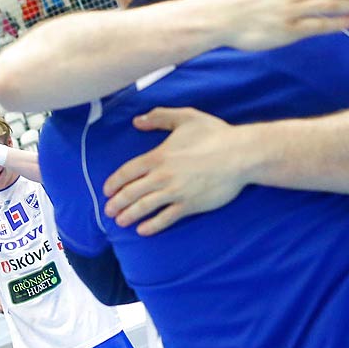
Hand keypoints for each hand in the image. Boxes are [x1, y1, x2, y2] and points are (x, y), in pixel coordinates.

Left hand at [103, 107, 248, 234]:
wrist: (241, 155)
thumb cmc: (215, 134)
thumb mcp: (186, 117)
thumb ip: (159, 117)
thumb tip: (137, 121)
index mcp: (159, 156)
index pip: (127, 171)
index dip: (114, 182)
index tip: (107, 190)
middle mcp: (163, 176)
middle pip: (131, 192)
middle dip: (117, 203)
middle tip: (108, 210)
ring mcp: (176, 192)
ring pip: (145, 207)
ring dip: (129, 215)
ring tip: (120, 221)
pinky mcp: (190, 205)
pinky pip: (166, 218)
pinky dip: (152, 226)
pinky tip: (143, 230)